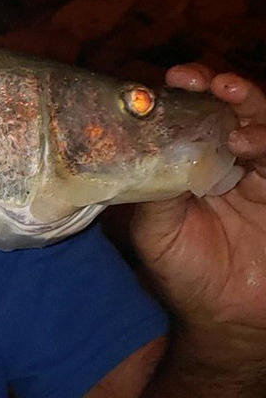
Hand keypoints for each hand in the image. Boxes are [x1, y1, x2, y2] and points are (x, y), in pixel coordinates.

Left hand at [131, 65, 265, 347]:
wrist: (226, 319)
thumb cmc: (185, 272)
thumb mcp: (156, 231)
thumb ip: (154, 190)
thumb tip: (143, 149)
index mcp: (197, 162)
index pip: (198, 115)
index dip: (190, 93)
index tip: (177, 79)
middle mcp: (235, 162)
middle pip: (240, 111)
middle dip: (228, 92)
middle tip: (210, 83)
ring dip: (256, 119)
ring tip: (237, 129)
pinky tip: (254, 149)